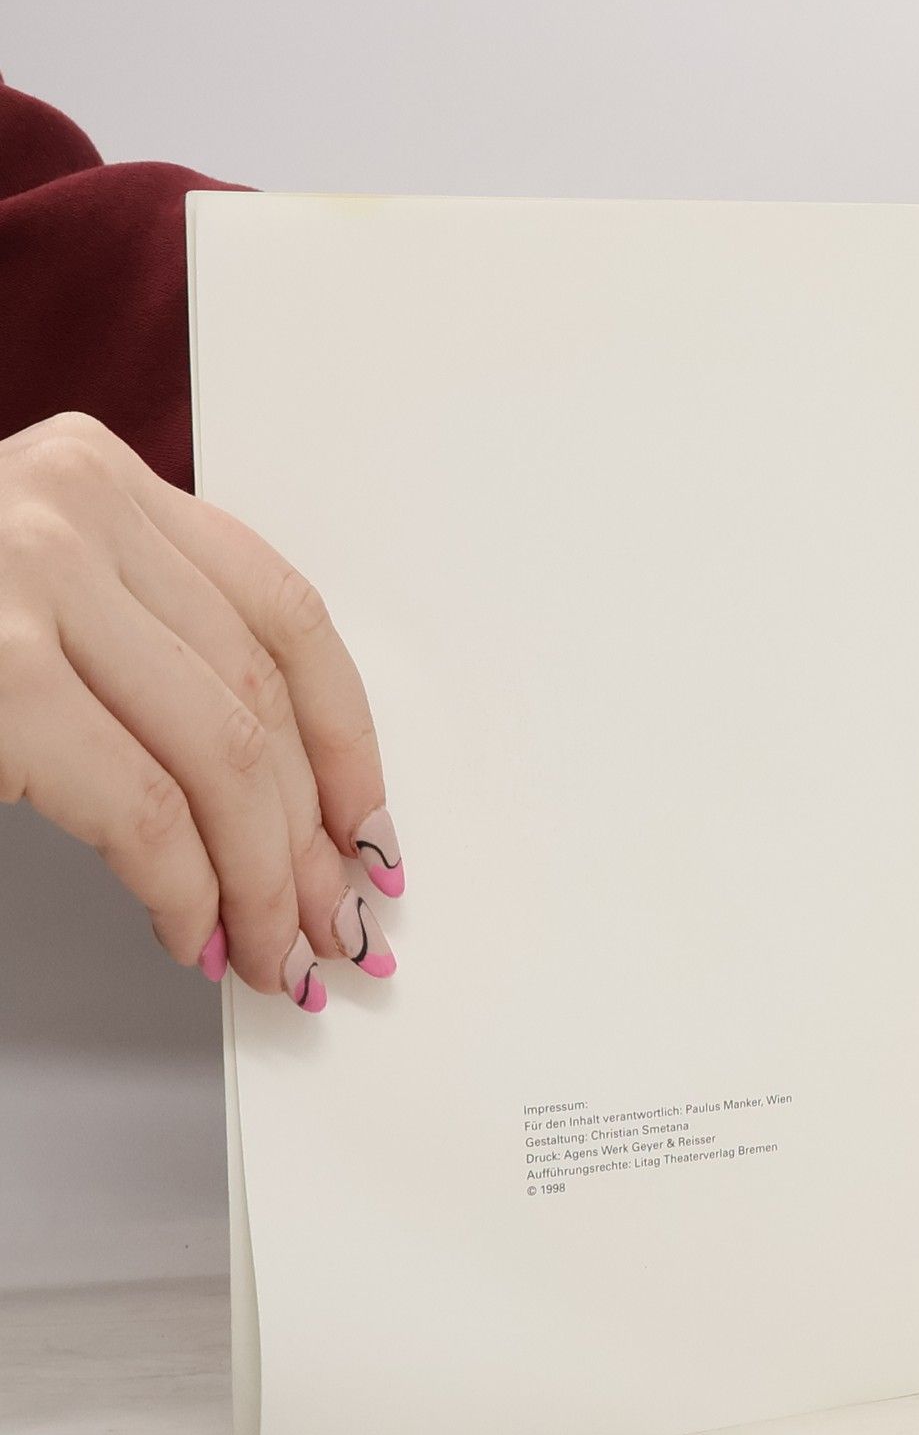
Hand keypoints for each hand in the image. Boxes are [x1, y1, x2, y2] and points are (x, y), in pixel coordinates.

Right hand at [0, 412, 403, 1009]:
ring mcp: (25, 580)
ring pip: (225, 761)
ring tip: (272, 952)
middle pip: (263, 701)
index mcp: (97, 482)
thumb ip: (143, 657)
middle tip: (331, 924)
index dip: (348, 741)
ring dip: (263, 882)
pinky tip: (192, 935)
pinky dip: (186, 893)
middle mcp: (71, 509)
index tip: (368, 826)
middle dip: (311, 838)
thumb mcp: (32, 606)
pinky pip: (146, 811)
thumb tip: (283, 809)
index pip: (288, 617)